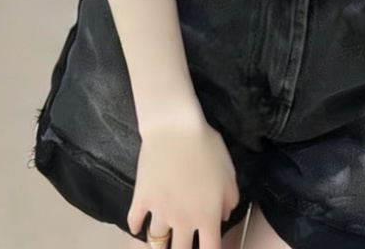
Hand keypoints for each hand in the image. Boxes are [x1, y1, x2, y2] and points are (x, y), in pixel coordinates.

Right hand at [127, 101, 240, 247]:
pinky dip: (136, 226)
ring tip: (161, 241)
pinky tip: (138, 226)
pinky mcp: (141, 199)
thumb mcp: (228, 172)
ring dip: (160, 243)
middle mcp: (182, 221)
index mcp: (206, 216)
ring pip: (157, 242)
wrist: (175, 127)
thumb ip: (230, 199)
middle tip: (182, 245)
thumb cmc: (206, 147)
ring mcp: (159, 212)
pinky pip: (135, 222)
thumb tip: (224, 216)